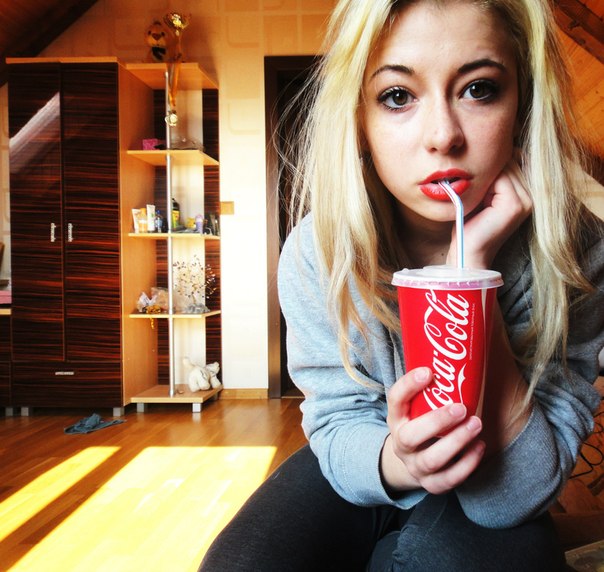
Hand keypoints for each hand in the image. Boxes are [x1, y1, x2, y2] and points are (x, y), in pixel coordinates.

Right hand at [381, 367, 485, 495]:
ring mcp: (415, 465)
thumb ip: (437, 382)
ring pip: (431, 460)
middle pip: (410, 436)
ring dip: (455, 442)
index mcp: (397, 418)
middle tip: (461, 407)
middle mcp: (401, 443)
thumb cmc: (423, 421)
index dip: (408, 386)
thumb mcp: (420, 403)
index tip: (428, 371)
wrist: (412, 460)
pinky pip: (448, 479)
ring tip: (476, 424)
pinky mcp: (431, 484)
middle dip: (436, 422)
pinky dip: (466, 464)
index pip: (395, 400)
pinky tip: (479, 446)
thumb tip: (470, 337)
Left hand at [448, 158, 531, 268]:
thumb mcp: (483, 194)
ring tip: (477, 200)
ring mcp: (527, 200)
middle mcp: (533, 195)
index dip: (491, 166)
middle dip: (488, 171)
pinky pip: (499, 178)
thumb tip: (492, 148)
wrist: (468, 252)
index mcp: (528, 191)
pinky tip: (478, 203)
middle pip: (509, 160)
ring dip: (484, 178)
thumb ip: (493, 175)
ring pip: (503, 167)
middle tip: (476, 194)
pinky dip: (483, 186)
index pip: (513, 158)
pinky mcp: (516, 204)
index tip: (479, 184)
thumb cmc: (470, 225)